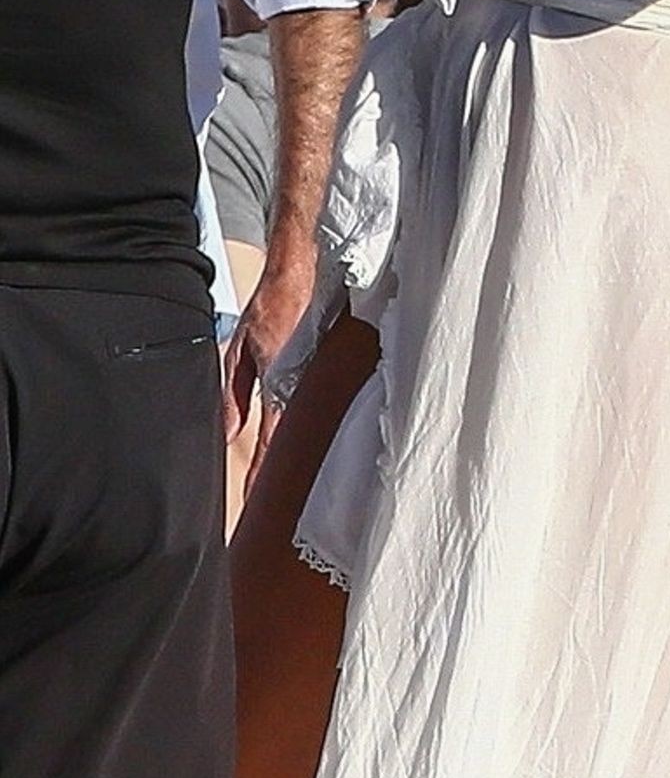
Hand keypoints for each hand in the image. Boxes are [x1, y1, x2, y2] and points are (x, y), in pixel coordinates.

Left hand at [222, 237, 315, 488]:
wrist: (304, 269)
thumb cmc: (273, 304)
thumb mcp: (240, 350)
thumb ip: (233, 395)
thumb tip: (227, 434)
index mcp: (280, 385)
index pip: (272, 443)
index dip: (264, 475)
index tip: (257, 504)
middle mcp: (305, 388)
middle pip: (296, 444)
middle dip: (286, 475)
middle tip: (277, 508)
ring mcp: (323, 381)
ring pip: (313, 429)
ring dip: (302, 454)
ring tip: (294, 485)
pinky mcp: (334, 371)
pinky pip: (325, 407)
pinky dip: (316, 427)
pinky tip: (314, 443)